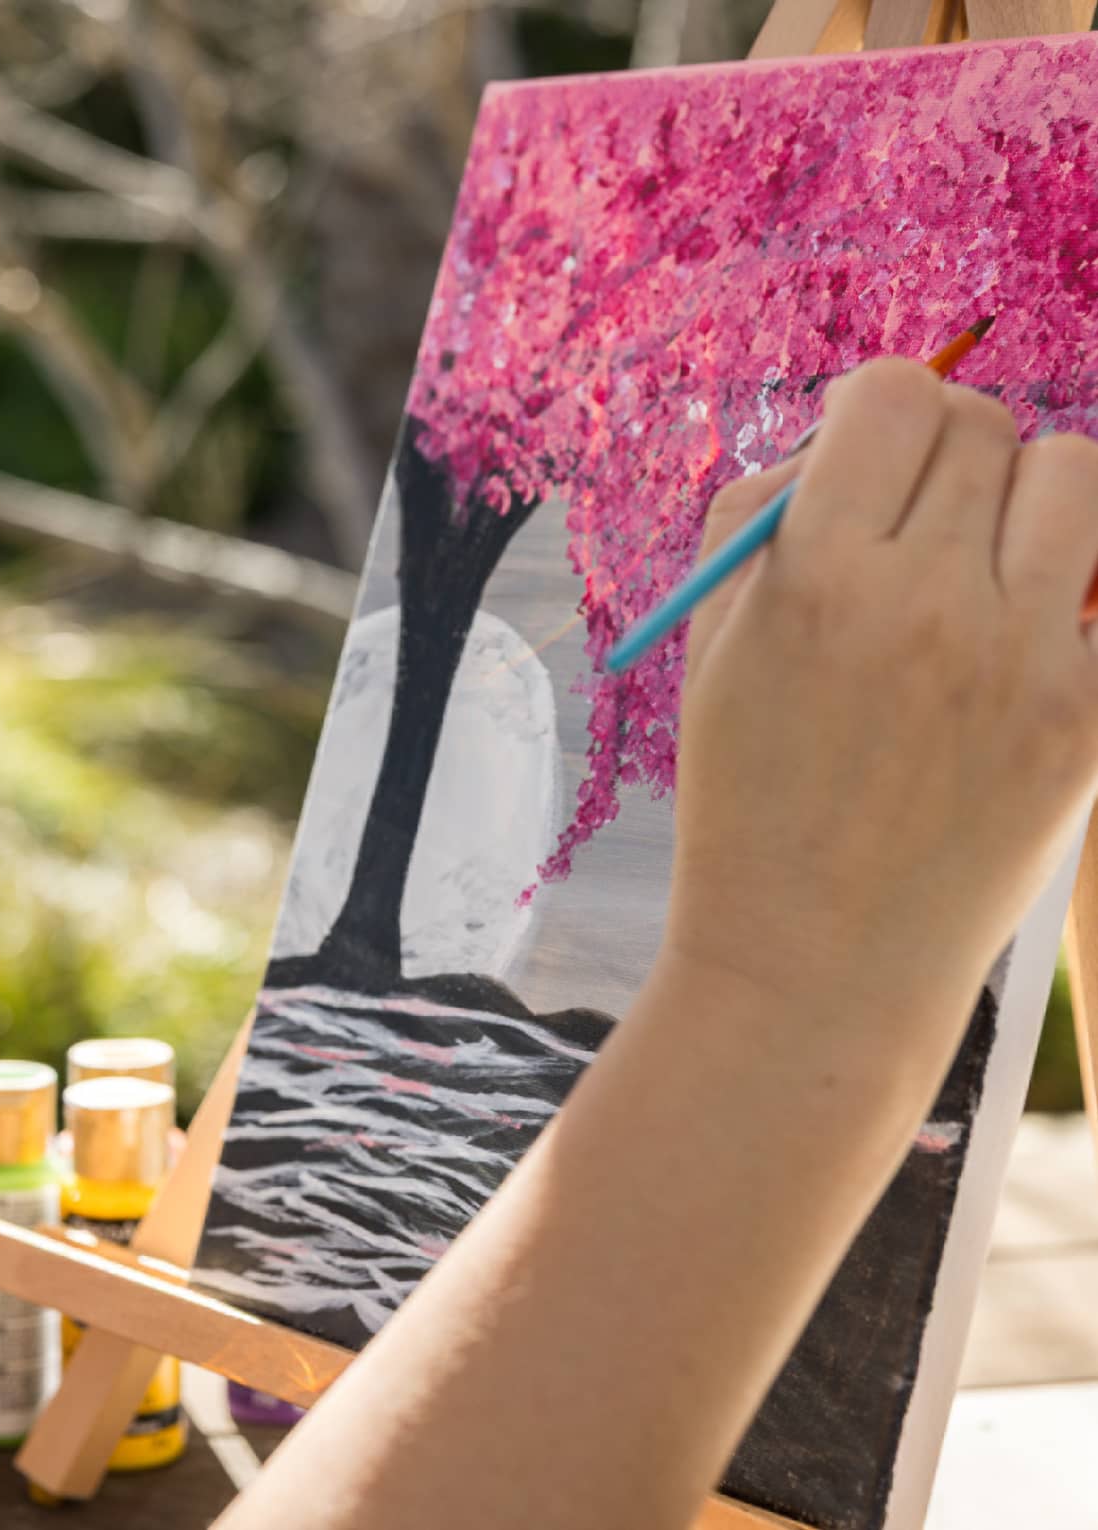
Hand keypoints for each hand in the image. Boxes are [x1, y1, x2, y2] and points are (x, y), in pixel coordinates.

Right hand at [671, 358, 1097, 1036]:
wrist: (816, 962)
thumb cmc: (746, 799)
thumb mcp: (708, 653)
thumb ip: (753, 522)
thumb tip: (834, 438)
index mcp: (814, 577)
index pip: (890, 394)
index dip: (877, 406)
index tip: (869, 448)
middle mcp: (928, 601)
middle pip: (985, 425)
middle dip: (947, 453)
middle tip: (922, 521)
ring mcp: (1025, 658)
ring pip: (1077, 476)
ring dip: (1031, 496)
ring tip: (991, 564)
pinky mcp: (1090, 716)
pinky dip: (1072, 589)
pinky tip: (1027, 636)